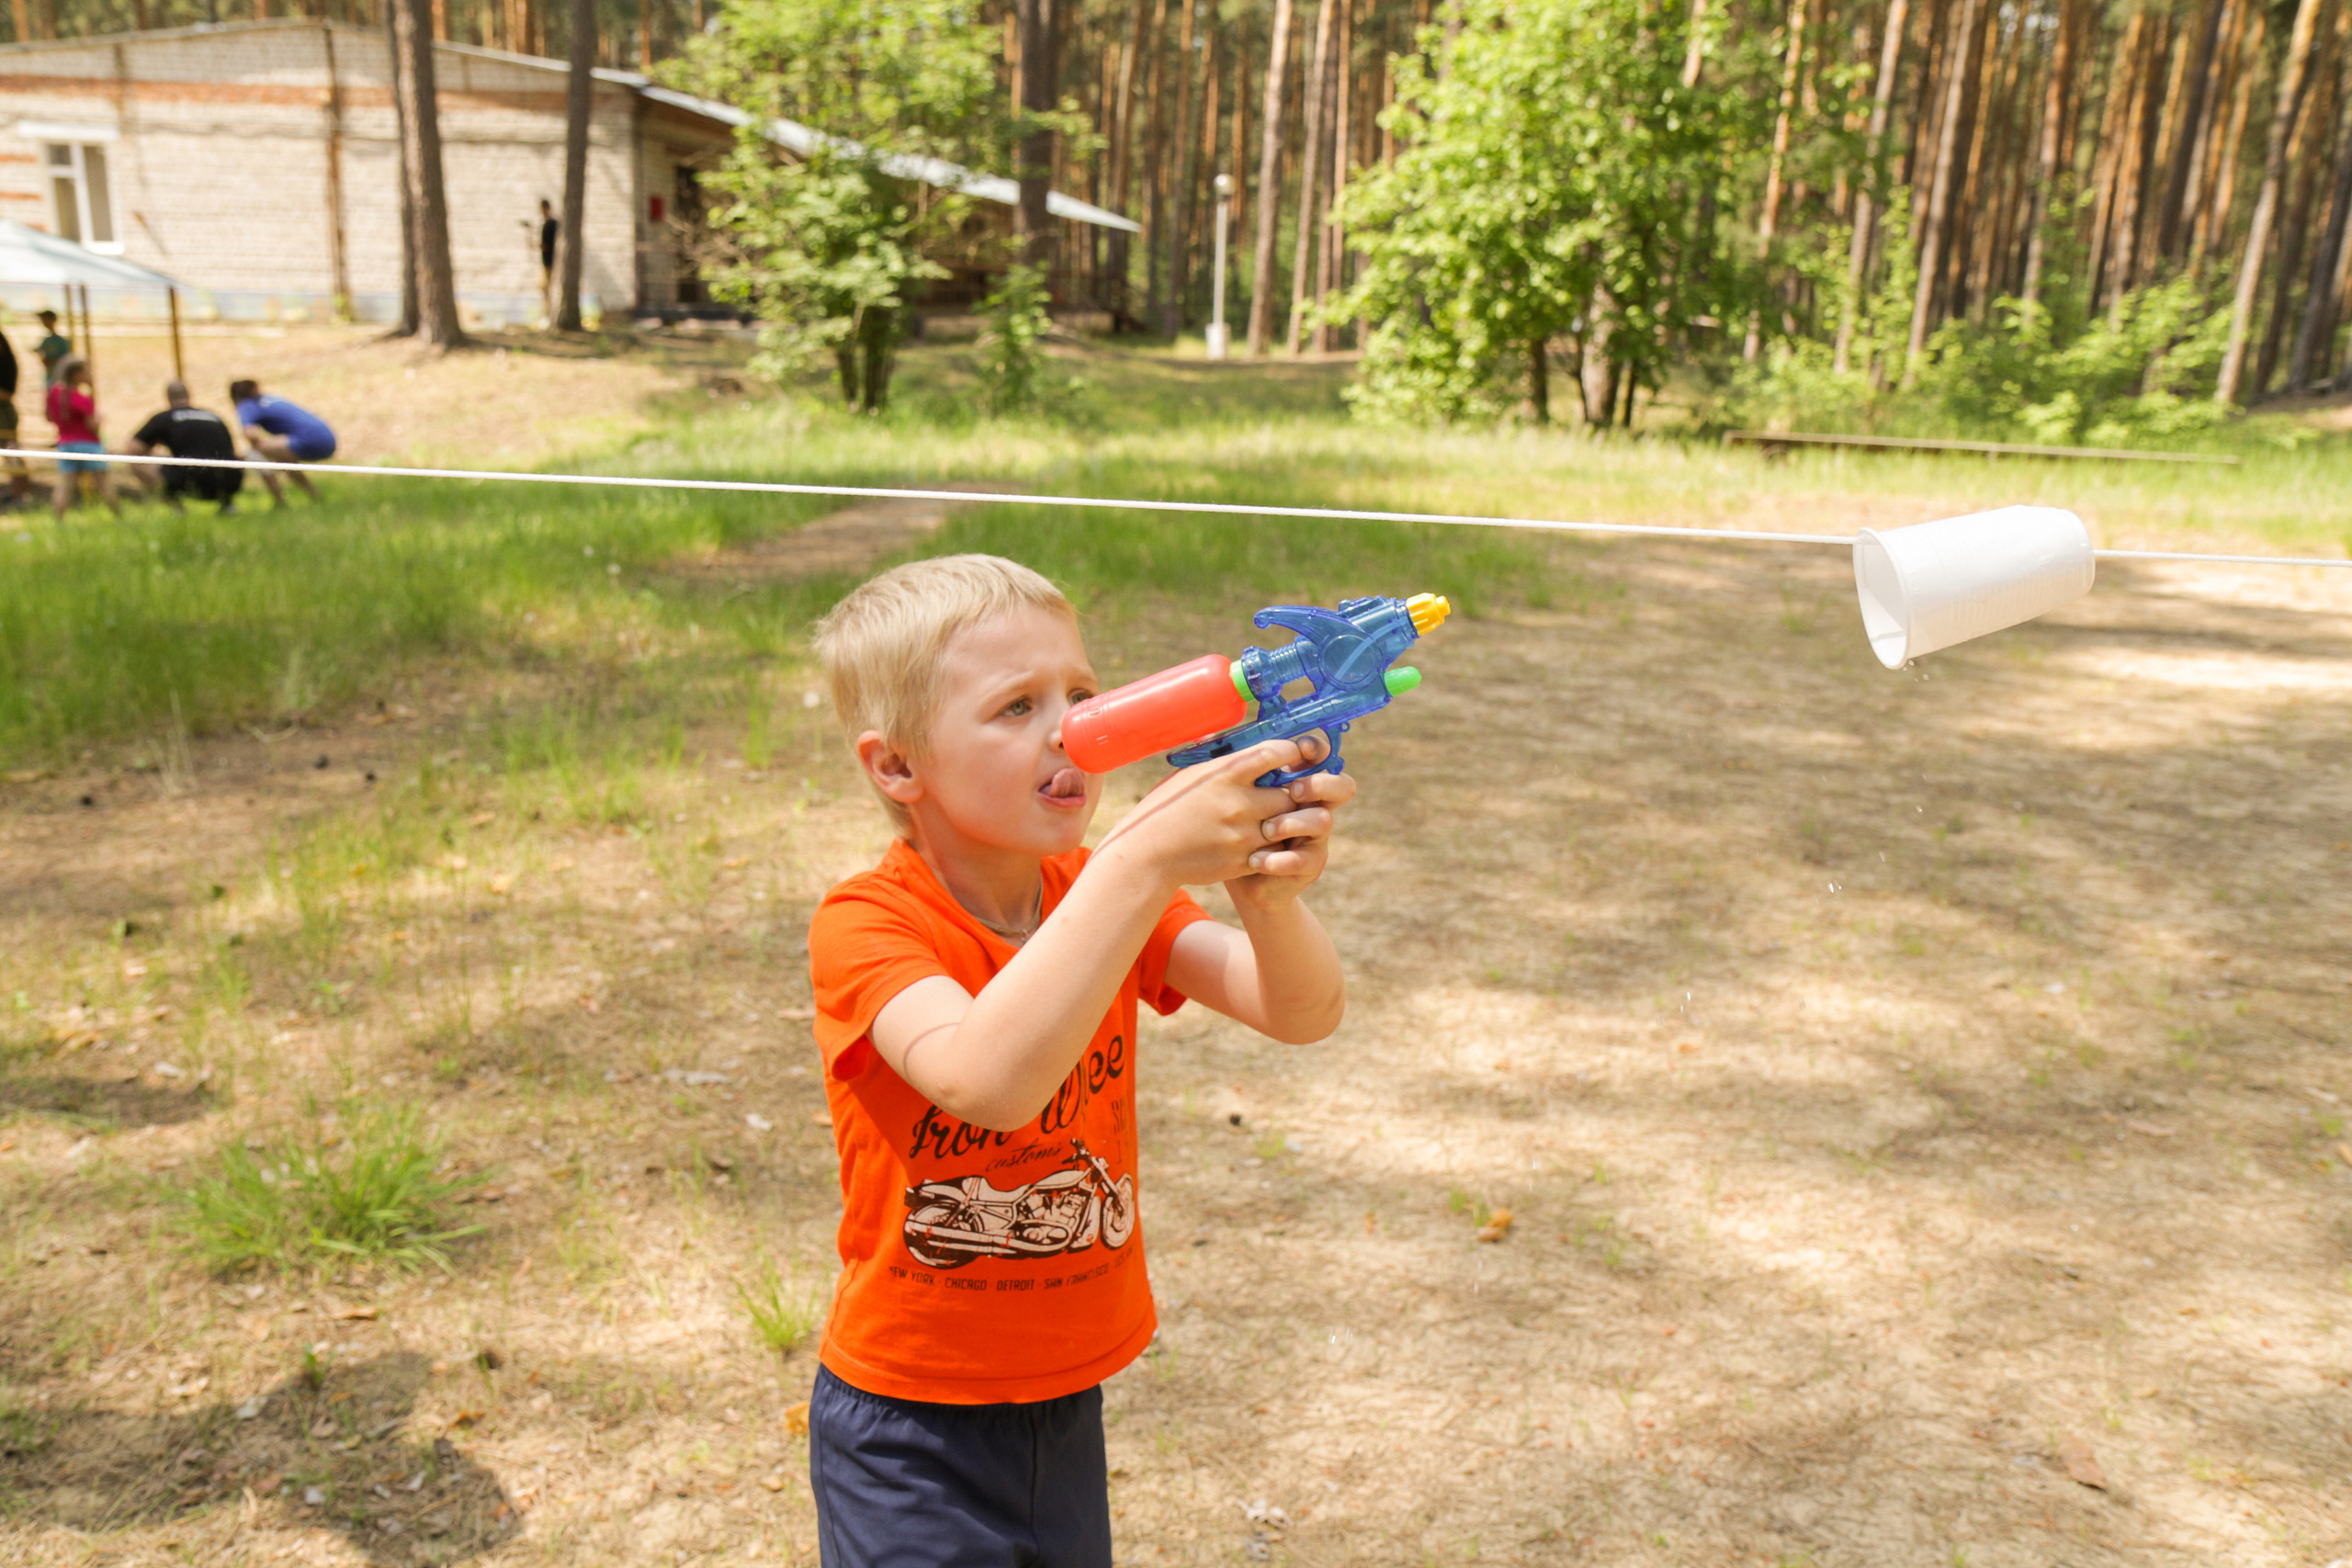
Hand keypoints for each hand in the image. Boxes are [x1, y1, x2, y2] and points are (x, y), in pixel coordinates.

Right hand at [1095, 735, 1326, 890]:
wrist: (1148, 853)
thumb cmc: (1167, 807)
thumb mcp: (1191, 773)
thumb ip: (1222, 759)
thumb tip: (1241, 737)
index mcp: (1226, 774)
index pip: (1276, 753)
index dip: (1294, 752)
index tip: (1298, 755)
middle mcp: (1238, 802)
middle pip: (1291, 793)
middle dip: (1295, 792)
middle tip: (1293, 791)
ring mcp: (1243, 834)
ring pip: (1287, 824)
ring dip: (1287, 820)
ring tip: (1279, 816)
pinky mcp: (1243, 861)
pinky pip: (1275, 850)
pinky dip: (1275, 844)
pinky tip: (1264, 839)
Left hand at [1226, 733, 1353, 908]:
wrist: (1225, 870)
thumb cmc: (1222, 824)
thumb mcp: (1225, 793)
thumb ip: (1230, 767)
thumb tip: (1211, 734)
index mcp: (1293, 781)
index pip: (1319, 757)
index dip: (1317, 750)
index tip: (1301, 749)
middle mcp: (1311, 805)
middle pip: (1340, 786)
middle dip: (1318, 784)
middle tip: (1295, 791)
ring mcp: (1314, 836)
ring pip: (1322, 820)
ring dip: (1292, 822)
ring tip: (1266, 831)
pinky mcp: (1308, 865)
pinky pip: (1303, 859)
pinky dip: (1278, 860)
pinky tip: (1255, 861)